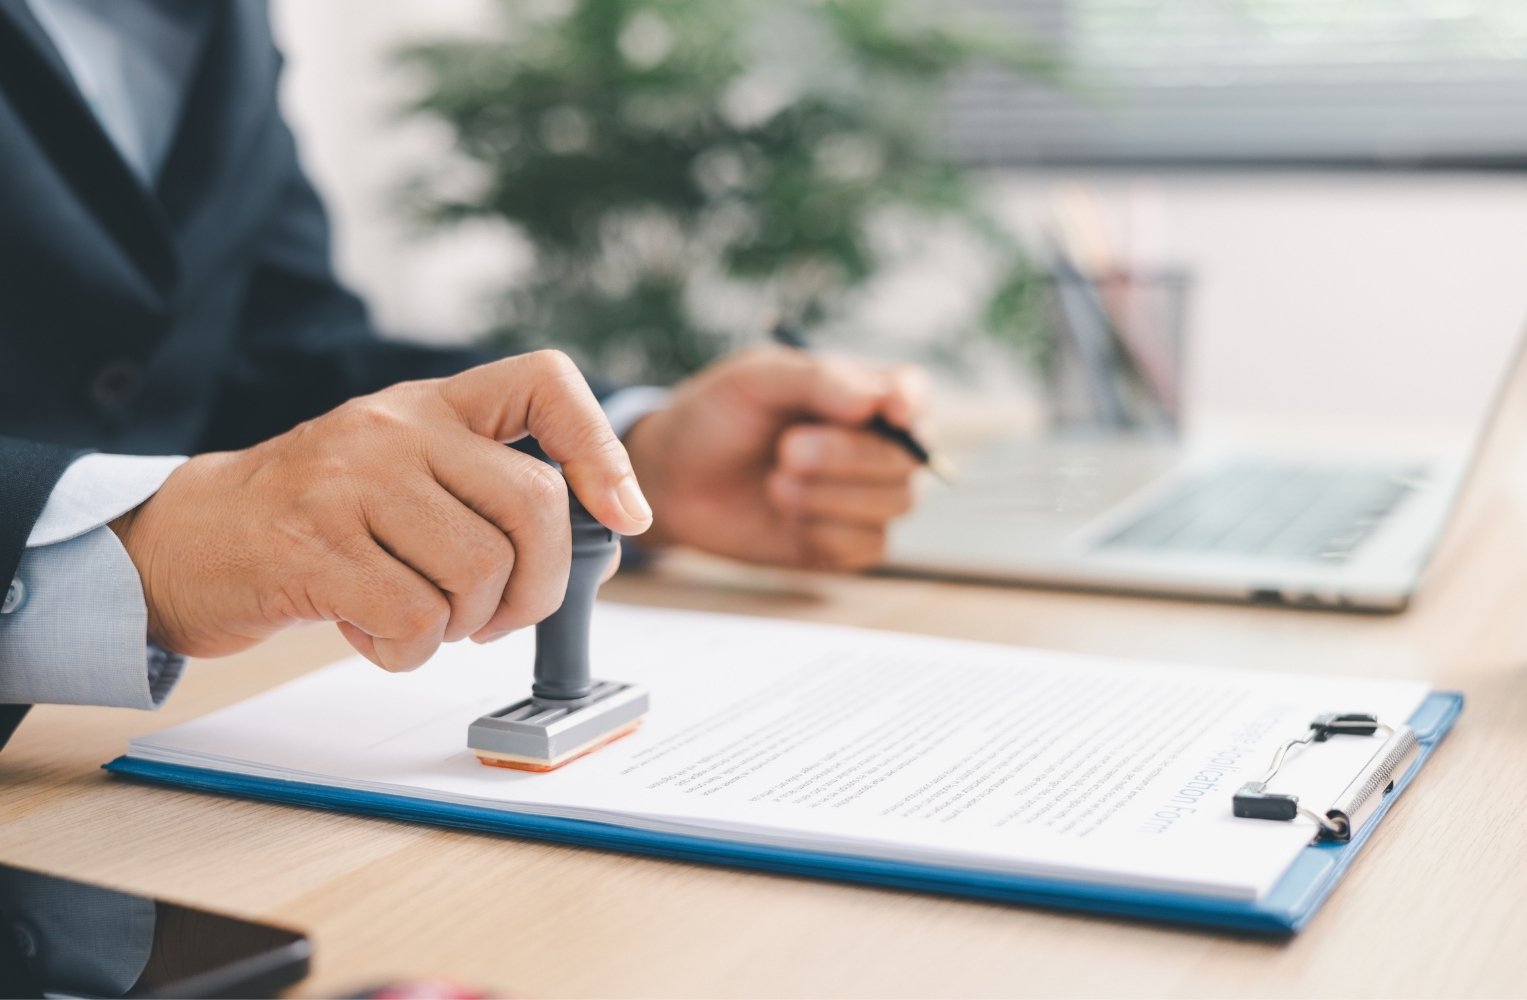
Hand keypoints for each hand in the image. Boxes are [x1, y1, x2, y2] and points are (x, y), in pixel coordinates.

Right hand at [109, 352, 651, 670]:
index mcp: (432, 404)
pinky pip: (414, 621)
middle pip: (534, 507)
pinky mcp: (310, 546)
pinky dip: (406, 651)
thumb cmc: (322, 517)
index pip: (546, 381)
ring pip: (479, 572)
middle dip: (538, 587)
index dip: (602, 449)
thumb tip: (604, 531)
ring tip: (415, 616)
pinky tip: (368, 631)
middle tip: (499, 616)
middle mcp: (395, 426)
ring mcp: (349, 480)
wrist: (190, 538)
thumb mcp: (407, 473)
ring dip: (464, 625)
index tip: (625, 516)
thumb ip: (486, 489)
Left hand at [622, 346, 927, 569]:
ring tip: (775, 484)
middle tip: (787, 451)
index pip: (911, 391)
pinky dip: (827, 532)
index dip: (910, 403)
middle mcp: (874, 444)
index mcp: (860, 391)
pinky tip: (786, 517)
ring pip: (897, 502)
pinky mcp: (846, 543)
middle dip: (847, 456)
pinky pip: (870, 545)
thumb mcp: (756, 379)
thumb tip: (875, 401)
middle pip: (906, 456)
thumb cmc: (717, 416)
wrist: (673, 479)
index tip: (892, 411)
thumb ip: (817, 380)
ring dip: (833, 495)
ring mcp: (865, 497)